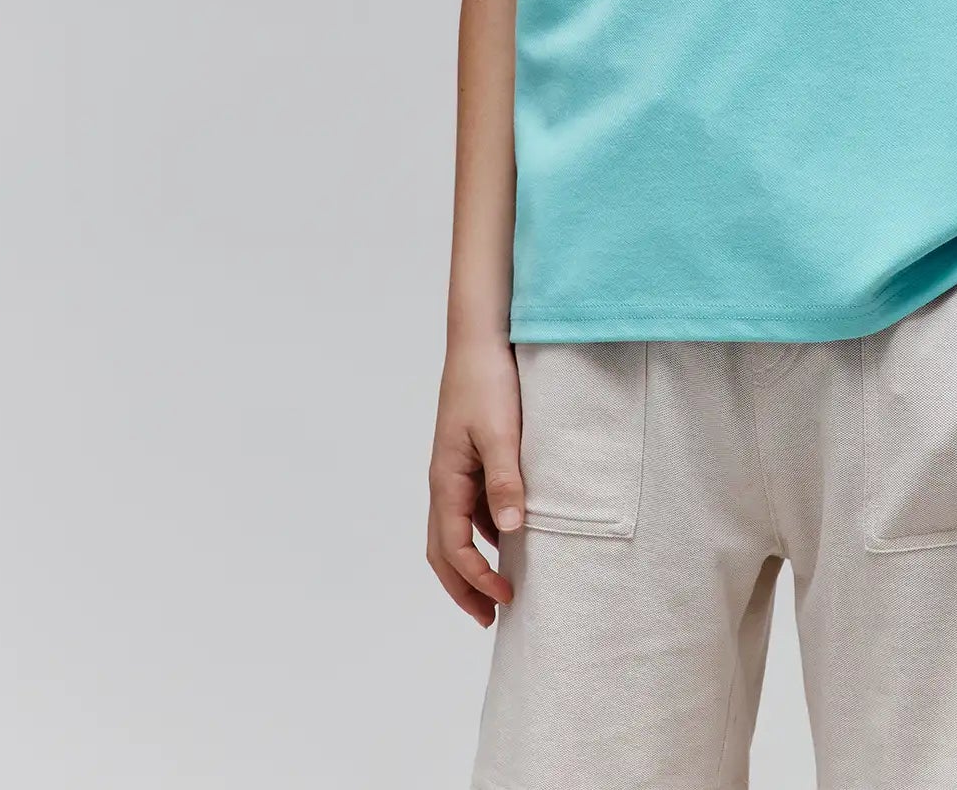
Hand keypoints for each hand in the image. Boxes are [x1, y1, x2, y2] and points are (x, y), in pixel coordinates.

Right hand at [427, 336, 524, 626]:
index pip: (453, 547)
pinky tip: (513, 535)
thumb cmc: (487, 381)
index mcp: (446, 480)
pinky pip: (472, 507)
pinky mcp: (470, 457)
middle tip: (490, 617)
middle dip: (463, 586)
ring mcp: (455, 469)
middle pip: (443, 548)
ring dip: (473, 562)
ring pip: (456, 529)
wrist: (480, 339)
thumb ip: (505, 480)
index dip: (476, 580)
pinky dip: (486, 532)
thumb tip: (511, 532)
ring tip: (501, 586)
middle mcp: (444, 480)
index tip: (506, 600)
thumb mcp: (501, 433)